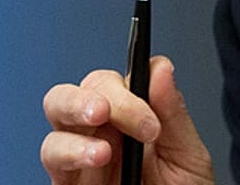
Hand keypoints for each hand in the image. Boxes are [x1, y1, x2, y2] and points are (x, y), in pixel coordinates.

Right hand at [40, 56, 214, 184]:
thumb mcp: (187, 157)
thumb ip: (173, 114)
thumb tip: (160, 67)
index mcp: (128, 120)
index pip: (113, 83)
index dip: (126, 87)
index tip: (149, 106)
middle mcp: (99, 133)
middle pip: (77, 89)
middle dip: (91, 94)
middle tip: (109, 111)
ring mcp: (79, 156)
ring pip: (55, 112)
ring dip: (75, 114)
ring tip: (104, 147)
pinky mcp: (67, 181)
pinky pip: (52, 156)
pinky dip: (70, 151)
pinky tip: (96, 157)